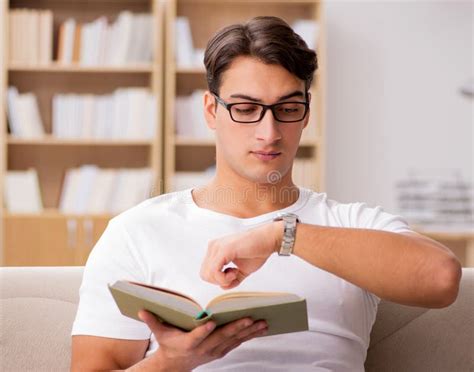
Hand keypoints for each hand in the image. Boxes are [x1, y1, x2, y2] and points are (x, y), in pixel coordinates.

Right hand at [138, 310, 267, 370]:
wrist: (176, 365)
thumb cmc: (168, 344)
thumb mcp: (158, 333)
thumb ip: (152, 320)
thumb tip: (141, 309)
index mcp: (188, 343)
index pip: (197, 336)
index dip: (203, 331)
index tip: (211, 322)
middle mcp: (204, 349)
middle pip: (222, 337)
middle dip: (237, 328)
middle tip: (250, 317)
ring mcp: (214, 351)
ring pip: (234, 341)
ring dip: (249, 332)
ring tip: (263, 322)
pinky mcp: (221, 351)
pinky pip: (237, 343)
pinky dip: (249, 336)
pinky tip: (261, 328)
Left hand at [200, 221, 282, 288]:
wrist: (268, 239)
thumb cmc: (257, 251)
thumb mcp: (242, 269)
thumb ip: (232, 279)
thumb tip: (223, 287)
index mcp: (215, 250)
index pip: (206, 271)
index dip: (218, 279)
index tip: (233, 275)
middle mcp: (214, 247)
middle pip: (204, 274)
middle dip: (219, 281)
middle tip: (234, 275)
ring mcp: (217, 247)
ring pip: (207, 274)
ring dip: (222, 280)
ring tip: (235, 273)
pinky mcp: (224, 250)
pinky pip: (214, 272)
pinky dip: (224, 278)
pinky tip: (235, 272)